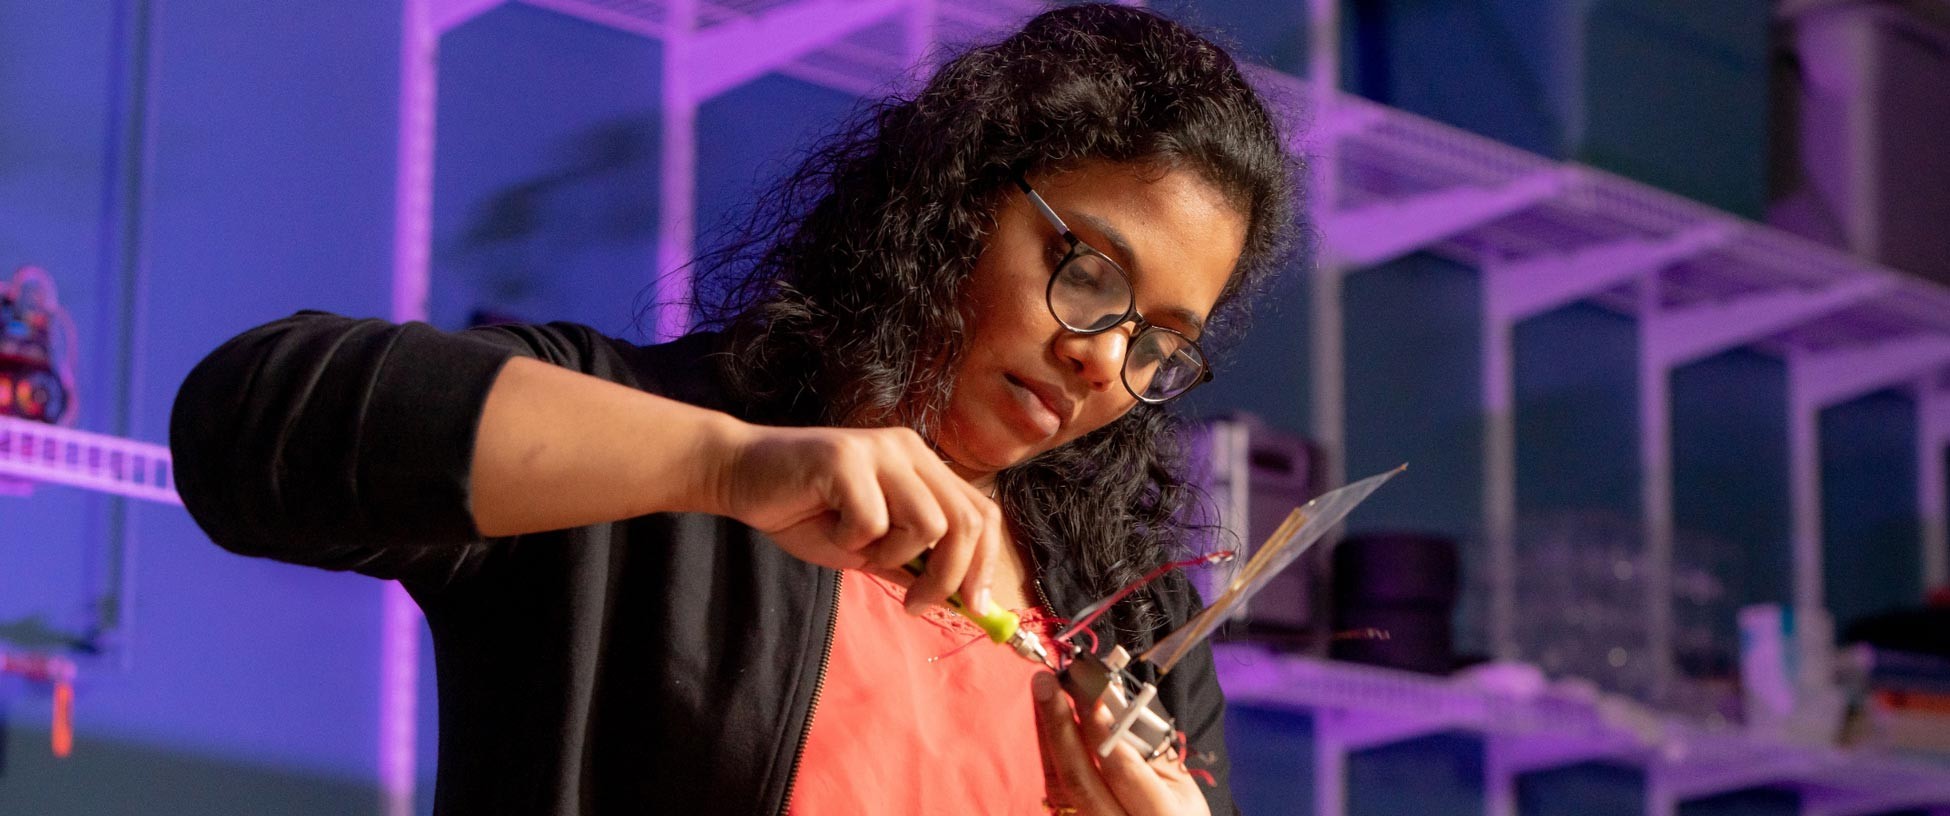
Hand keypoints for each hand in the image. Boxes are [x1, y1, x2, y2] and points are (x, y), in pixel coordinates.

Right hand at [712, 423, 1004, 613]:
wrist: (739, 475)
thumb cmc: (804, 512)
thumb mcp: (867, 547)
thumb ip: (911, 563)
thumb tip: (962, 601)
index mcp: (922, 466)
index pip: (981, 513)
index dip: (986, 563)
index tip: (976, 608)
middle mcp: (909, 450)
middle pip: (966, 521)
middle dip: (950, 576)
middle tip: (916, 604)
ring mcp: (880, 450)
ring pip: (927, 524)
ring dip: (894, 555)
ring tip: (858, 550)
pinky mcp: (847, 459)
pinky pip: (872, 522)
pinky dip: (850, 541)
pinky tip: (827, 527)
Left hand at [1032, 672, 1210, 815]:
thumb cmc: (1177, 809)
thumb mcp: (1179, 783)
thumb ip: (1149, 747)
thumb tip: (1111, 700)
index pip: (1122, 770)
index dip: (1101, 727)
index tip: (1087, 683)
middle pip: (1079, 779)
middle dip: (1061, 724)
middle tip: (1047, 680)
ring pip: (1058, 783)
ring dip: (1048, 731)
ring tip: (1042, 690)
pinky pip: (1054, 787)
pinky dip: (1049, 749)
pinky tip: (1046, 720)